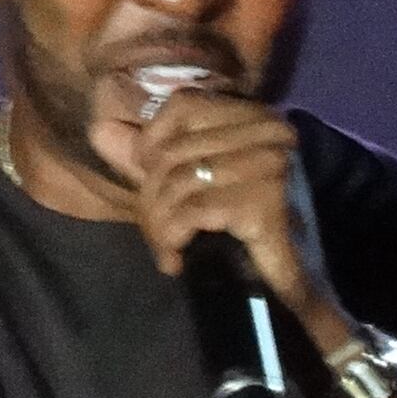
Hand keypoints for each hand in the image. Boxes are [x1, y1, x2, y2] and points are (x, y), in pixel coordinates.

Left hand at [103, 85, 335, 322]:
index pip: (184, 106)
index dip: (151, 143)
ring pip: (179, 181)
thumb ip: (150, 156)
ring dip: (159, 224)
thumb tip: (100, 129)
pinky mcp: (264, 202)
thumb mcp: (195, 185)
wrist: (296, 291)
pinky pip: (193, 209)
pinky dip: (173, 236)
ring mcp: (270, 165)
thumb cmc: (247, 235)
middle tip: (158, 235)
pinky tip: (177, 259)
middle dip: (151, 198)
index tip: (150, 185)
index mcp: (258, 117)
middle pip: (176, 150)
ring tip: (167, 250)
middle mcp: (269, 132)